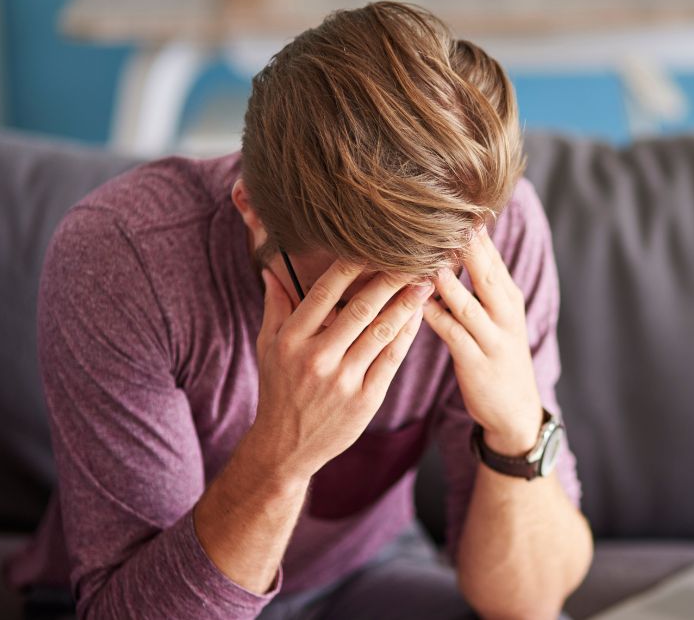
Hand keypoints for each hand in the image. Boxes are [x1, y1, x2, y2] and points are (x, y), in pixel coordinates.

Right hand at [249, 260, 431, 480]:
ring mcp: (343, 380)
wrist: (287, 447)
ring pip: (381, 333)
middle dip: (389, 281)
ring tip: (425, 283)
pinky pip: (392, 359)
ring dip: (406, 305)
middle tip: (412, 257)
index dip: (350, 267)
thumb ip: (275, 307)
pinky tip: (418, 316)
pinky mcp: (365, 399)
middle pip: (360, 309)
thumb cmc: (279, 390)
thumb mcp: (268, 347)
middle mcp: (316, 358)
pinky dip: (407, 335)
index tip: (372, 245)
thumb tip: (271, 269)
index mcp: (291, 340)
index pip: (323, 293)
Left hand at [422, 229, 543, 456]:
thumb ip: (480, 283)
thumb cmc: (498, 356)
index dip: (472, 229)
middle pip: (484, 270)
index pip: (491, 255)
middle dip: (464, 243)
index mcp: (508, 296)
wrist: (515, 411)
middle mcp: (505, 312)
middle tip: (440, 213)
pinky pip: (452, 332)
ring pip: (466, 300)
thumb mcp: (498, 316)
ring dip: (443, 277)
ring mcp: (493, 337)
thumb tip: (458, 244)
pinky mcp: (476, 361)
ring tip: (421, 253)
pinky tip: (415, 300)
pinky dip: (433, 314)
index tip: (450, 199)